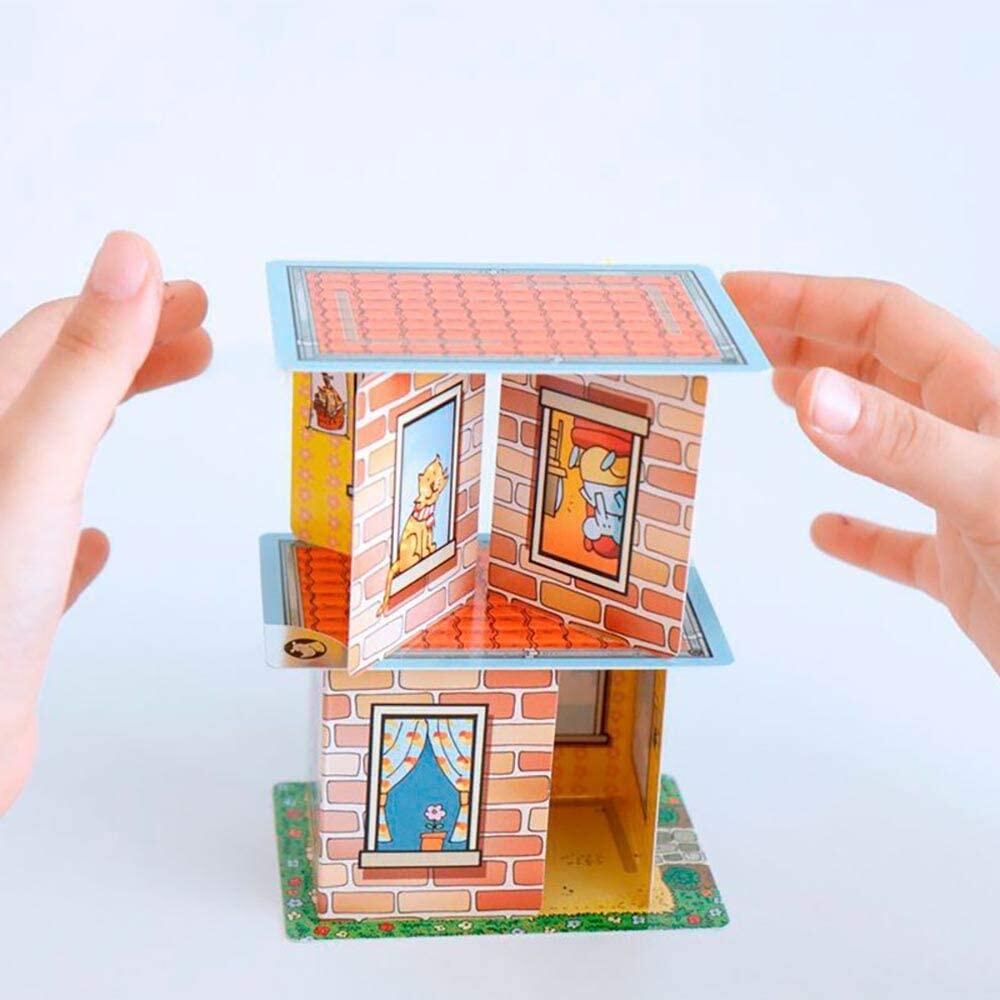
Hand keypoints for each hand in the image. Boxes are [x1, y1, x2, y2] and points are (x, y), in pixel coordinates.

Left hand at [0, 232, 210, 812]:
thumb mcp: (34, 462)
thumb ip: (85, 364)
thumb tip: (129, 254)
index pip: (57, 337)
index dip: (129, 309)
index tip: (196, 302)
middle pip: (54, 387)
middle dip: (129, 352)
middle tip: (199, 338)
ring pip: (51, 457)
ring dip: (110, 416)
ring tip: (165, 396)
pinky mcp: (1, 610)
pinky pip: (41, 551)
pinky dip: (79, 528)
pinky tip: (96, 543)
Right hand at [724, 272, 999, 673]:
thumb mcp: (990, 496)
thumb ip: (902, 442)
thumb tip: (810, 392)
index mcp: (984, 398)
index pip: (883, 320)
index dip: (807, 299)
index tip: (738, 296)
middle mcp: (975, 437)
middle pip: (881, 364)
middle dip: (809, 338)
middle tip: (741, 334)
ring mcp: (970, 500)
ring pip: (888, 437)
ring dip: (830, 409)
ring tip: (779, 391)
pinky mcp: (966, 565)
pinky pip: (900, 538)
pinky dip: (858, 531)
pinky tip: (827, 532)